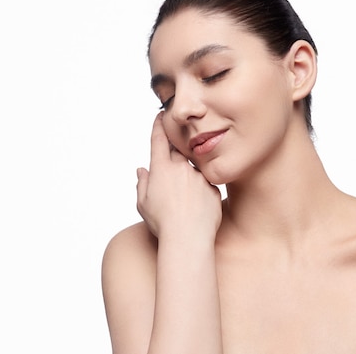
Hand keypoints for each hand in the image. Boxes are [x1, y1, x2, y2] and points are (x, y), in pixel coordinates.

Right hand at [136, 112, 221, 240]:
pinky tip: (195, 207)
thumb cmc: (163, 223)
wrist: (189, 238)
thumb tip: (142, 171)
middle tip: (172, 171)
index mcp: (161, 168)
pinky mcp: (213, 187)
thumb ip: (143, 184)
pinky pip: (205, 184)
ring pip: (193, 168)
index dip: (159, 126)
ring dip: (188, 177)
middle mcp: (182, 167)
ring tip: (183, 198)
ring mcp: (199, 176)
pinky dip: (200, 191)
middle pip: (178, 151)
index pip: (159, 139)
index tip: (160, 116)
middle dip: (174, 155)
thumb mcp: (143, 204)